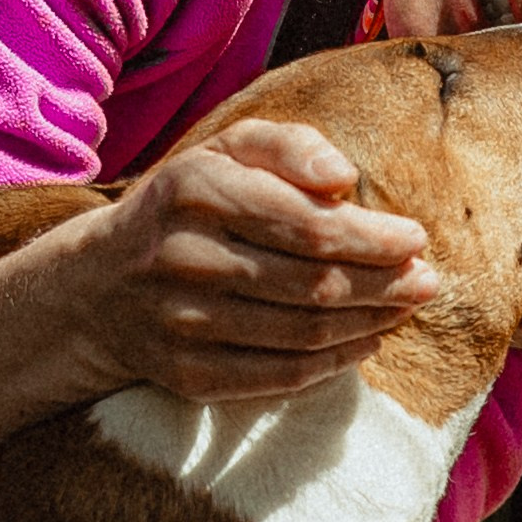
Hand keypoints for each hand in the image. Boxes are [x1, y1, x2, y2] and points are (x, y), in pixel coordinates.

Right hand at [59, 119, 438, 400]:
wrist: (94, 288)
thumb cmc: (184, 207)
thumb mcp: (224, 153)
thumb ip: (289, 146)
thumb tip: (344, 178)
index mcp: (195, 190)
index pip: (308, 224)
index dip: (372, 238)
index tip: (416, 238)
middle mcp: (184, 257)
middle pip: (313, 283)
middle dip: (385, 284)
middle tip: (427, 282)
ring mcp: (181, 322)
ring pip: (303, 333)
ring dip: (370, 323)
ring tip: (405, 307)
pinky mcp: (185, 374)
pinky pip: (279, 376)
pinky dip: (335, 363)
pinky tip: (367, 342)